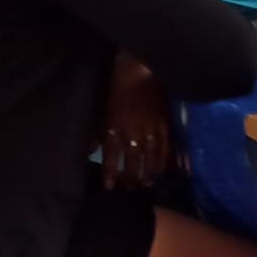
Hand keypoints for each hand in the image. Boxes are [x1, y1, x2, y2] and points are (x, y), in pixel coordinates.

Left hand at [100, 57, 173, 188]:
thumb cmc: (118, 84)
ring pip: (151, 156)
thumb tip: (89, 150)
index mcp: (115, 125)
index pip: (112, 155)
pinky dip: (165, 159)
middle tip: (130, 190)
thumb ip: (98, 131)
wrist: (142, 66)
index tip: (109, 187)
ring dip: (148, 172)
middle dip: (131, 177)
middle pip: (133, 160)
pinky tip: (164, 168)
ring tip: (146, 183)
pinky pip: (166, 145)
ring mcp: (151, 128)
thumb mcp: (104, 108)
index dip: (110, 172)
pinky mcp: (165, 122)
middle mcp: (133, 131)